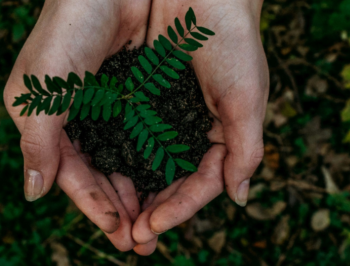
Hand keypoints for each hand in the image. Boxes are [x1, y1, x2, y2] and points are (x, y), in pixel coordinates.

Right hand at [3, 0, 149, 250]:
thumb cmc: (68, 27)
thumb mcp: (42, 88)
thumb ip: (38, 142)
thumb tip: (34, 195)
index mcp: (48, 118)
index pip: (71, 173)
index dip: (92, 205)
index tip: (117, 232)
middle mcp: (79, 116)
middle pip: (100, 174)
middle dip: (119, 209)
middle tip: (141, 242)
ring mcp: (110, 104)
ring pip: (125, 160)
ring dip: (139, 193)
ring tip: (156, 223)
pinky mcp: (139, 90)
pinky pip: (147, 136)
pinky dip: (156, 162)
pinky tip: (170, 183)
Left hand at [131, 0, 267, 252]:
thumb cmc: (233, 40)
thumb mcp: (246, 98)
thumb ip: (245, 150)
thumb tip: (239, 199)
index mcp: (225, 133)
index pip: (203, 183)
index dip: (180, 208)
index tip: (152, 227)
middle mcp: (195, 128)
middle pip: (173, 181)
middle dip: (154, 210)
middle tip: (131, 238)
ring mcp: (169, 113)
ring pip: (149, 164)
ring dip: (134, 192)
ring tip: (115, 219)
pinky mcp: (145, 96)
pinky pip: (130, 134)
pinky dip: (119, 157)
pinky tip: (103, 176)